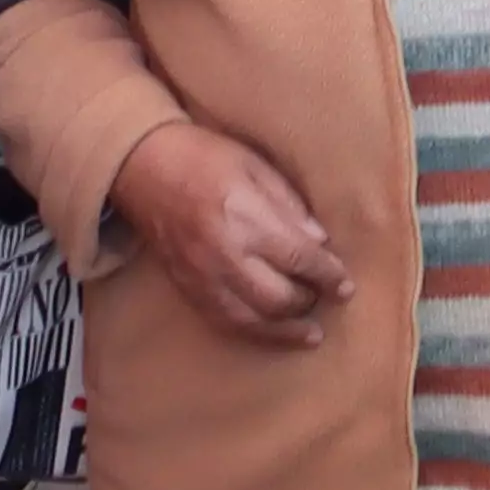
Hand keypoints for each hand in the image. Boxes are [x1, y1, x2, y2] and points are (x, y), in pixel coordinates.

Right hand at [114, 118, 347, 344]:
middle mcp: (224, 254)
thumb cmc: (205, 157)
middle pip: (279, 297)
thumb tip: (320, 242)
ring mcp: (203, 277)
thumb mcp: (256, 165)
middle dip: (309, 300)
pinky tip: (274, 333)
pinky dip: (255, 332)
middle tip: (328, 296)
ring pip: (253, 320)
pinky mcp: (188, 289)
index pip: (298, 258)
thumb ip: (290, 205)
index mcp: (245, 217)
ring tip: (311, 331)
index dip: (327, 275)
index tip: (345, 285)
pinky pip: (226, 323)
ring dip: (286, 329)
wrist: (144, 168)